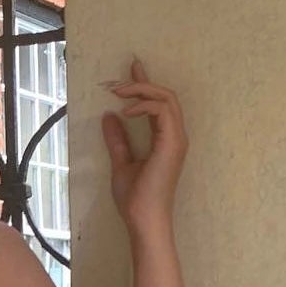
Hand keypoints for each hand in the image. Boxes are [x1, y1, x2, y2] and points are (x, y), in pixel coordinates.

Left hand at [101, 56, 187, 231]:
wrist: (143, 219)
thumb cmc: (135, 198)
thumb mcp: (121, 163)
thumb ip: (117, 140)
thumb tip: (108, 116)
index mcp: (165, 139)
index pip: (158, 103)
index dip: (145, 84)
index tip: (133, 67)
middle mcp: (175, 136)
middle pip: (165, 95)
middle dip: (141, 83)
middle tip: (115, 84)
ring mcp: (177, 139)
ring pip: (166, 98)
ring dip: (141, 90)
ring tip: (118, 93)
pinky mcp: (173, 143)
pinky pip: (163, 111)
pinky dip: (144, 105)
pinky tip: (126, 112)